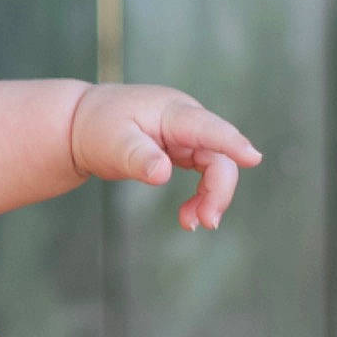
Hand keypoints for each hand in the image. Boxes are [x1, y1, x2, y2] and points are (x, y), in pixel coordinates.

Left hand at [70, 83, 261, 229]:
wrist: (83, 124)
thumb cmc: (98, 128)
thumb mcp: (112, 143)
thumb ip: (138, 157)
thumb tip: (163, 174)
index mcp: (172, 112)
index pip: (207, 128)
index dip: (231, 143)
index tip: (253, 158)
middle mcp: (187, 122)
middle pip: (218, 155)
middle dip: (217, 189)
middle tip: (206, 222)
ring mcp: (188, 136)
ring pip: (215, 167)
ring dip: (210, 197)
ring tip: (192, 224)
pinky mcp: (184, 151)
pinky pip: (204, 174)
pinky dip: (200, 196)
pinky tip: (189, 217)